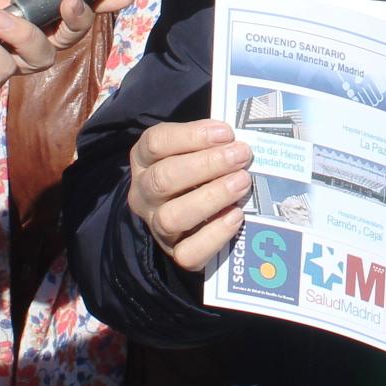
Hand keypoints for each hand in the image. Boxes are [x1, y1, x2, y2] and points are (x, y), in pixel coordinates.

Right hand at [128, 119, 252, 270]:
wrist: (190, 216)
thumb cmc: (197, 171)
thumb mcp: (195, 149)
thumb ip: (212, 141)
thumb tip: (241, 136)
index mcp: (144, 160)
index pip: (155, 143)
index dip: (192, 136)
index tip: (226, 133)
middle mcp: (144, 193)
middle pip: (163, 178)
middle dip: (207, 164)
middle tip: (240, 155)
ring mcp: (156, 225)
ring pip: (172, 217)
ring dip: (211, 197)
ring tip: (241, 183)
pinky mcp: (175, 252)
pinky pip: (188, 252)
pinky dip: (214, 234)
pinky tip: (236, 215)